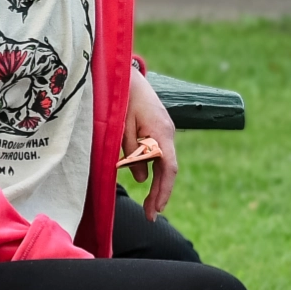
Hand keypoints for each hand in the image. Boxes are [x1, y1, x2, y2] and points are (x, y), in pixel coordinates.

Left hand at [123, 64, 177, 220]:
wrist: (124, 73)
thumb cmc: (121, 97)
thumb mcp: (121, 125)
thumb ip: (130, 151)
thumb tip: (140, 178)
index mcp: (161, 132)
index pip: (168, 168)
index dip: (163, 190)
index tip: (156, 210)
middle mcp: (166, 133)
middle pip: (167, 169)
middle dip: (159, 193)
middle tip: (150, 215)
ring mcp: (163, 131)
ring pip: (161, 161)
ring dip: (153, 180)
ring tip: (147, 202)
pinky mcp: (156, 129)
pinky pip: (155, 152)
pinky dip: (149, 166)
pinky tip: (140, 175)